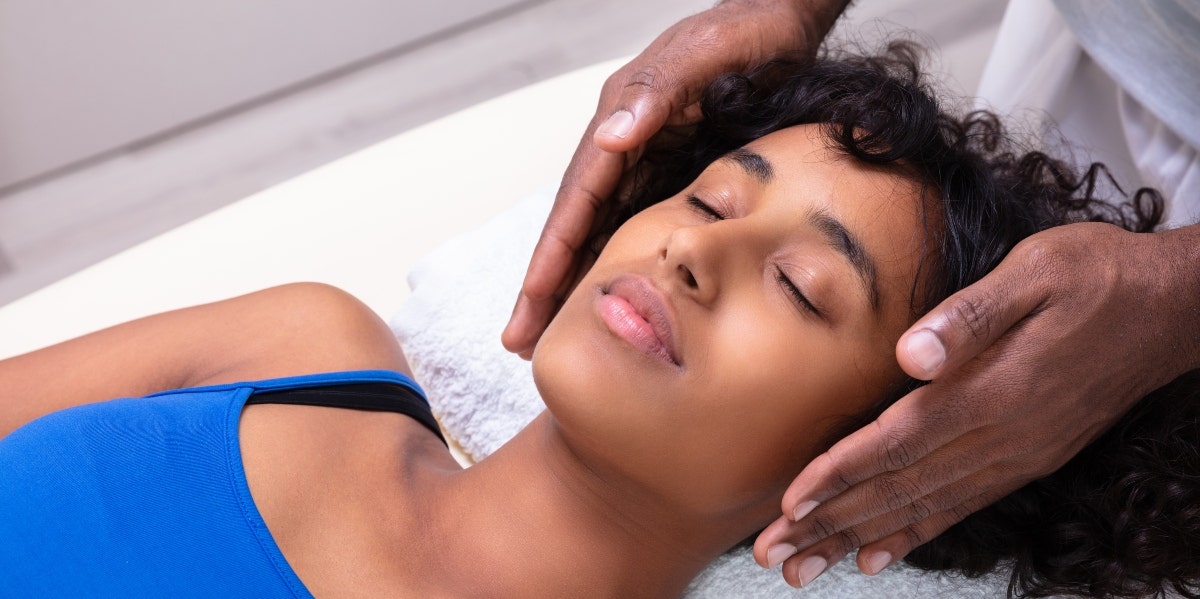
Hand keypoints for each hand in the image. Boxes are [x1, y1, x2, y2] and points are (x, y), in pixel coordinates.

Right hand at [501, 0, 848, 357]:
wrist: (782, 20)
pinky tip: (604, 296)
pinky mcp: (663, 169)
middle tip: (518, 342)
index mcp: (620, 121)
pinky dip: (609, 262)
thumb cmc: (748, 33)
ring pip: (595, 231)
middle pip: (573, 225)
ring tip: (545, 334)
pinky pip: (627, 224)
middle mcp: (620, 145)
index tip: (531, 304)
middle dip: (544, 284)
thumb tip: (609, 136)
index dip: (551, 255)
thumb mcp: (705, 54)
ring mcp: (639, 159)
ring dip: (569, 282)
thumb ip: (658, 90)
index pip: (575, 201)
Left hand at [753, 221, 1199, 586]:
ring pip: (924, 507)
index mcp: (994, 389)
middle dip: (832, 522)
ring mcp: (1018, 454)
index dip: (842, 473)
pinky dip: (915, 534)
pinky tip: (878, 555)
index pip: (899, 441)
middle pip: (900, 488)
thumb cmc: (1098, 276)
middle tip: (777, 554)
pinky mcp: (1029, 459)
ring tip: (808, 565)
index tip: (792, 503)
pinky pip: (962, 506)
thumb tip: (911, 354)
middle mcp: (1003, 435)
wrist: (1174, 308)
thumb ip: (971, 315)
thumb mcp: (1036, 271)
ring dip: (860, 536)